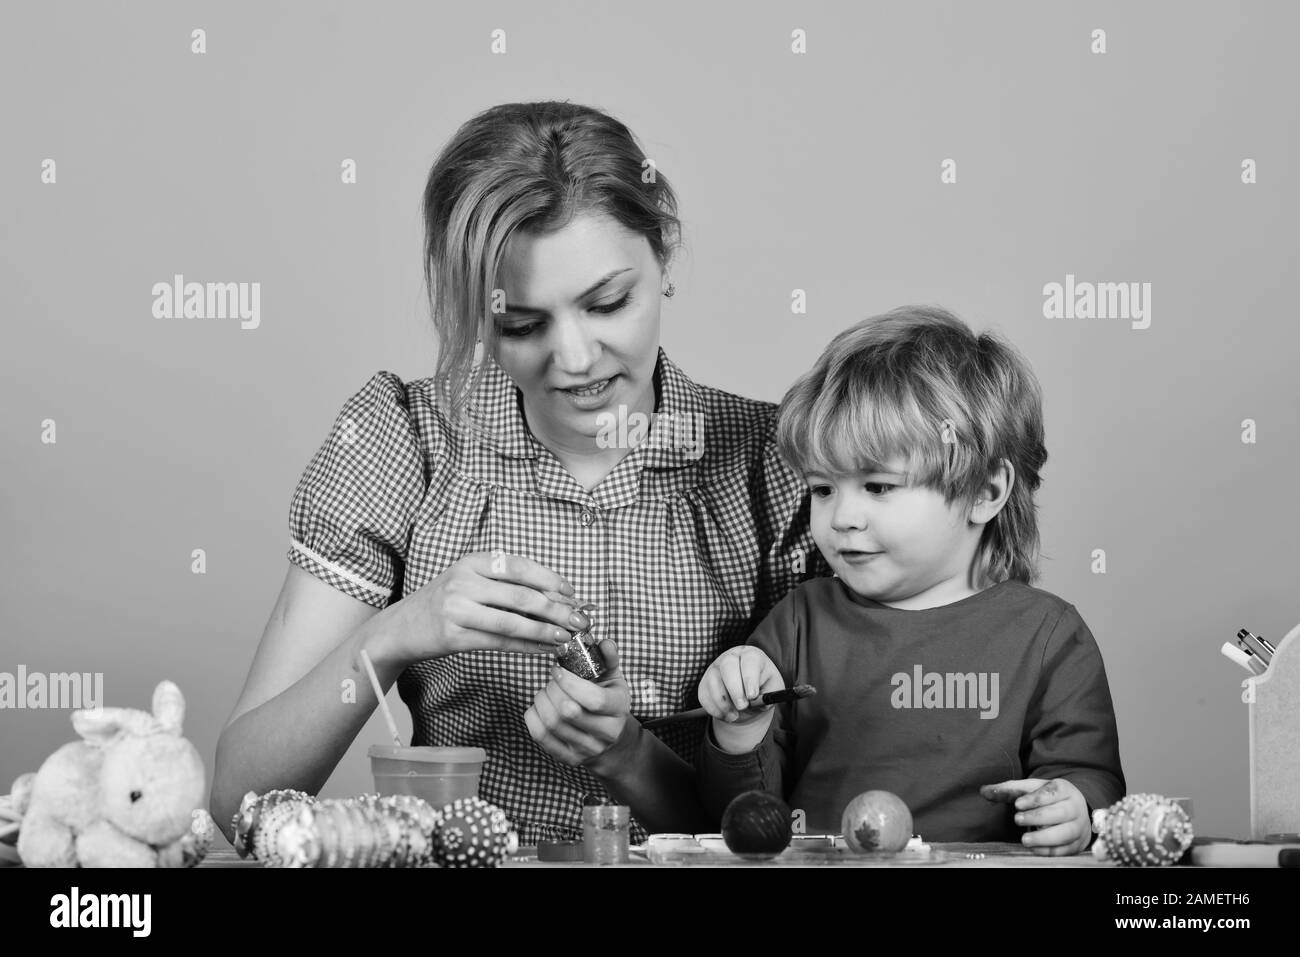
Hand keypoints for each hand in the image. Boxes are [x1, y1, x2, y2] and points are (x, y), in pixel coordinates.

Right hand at [379, 552, 587, 664]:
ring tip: (567, 638)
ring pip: (513, 622)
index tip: (572, 593)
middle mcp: (465, 581)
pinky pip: (500, 643)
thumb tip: (555, 597)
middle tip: (579, 620)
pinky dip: (527, 647)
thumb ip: (504, 584)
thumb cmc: (445, 602)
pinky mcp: (455, 636)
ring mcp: (458, 609)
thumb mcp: (470, 580)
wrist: (401, 627)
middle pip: (522, 596)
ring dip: (545, 632)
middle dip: (556, 609)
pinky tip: (544, 650)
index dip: (550, 579)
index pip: (520, 566)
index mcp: (473, 561)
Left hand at [524, 639, 634, 772]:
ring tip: (546, 691)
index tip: (558, 670)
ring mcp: (586, 749)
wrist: (611, 740)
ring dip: (541, 700)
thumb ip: (608, 658)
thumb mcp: (614, 678)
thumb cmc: (608, 700)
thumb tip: (605, 643)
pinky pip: (540, 736)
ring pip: (552, 723)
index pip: (594, 700)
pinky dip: (533, 716)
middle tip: (552, 680)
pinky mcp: (568, 758)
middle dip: (552, 689)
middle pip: (568, 711)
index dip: (570, 682)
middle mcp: (606, 733)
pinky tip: (539, 706)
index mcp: (619, 709)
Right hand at [698, 646, 783, 753]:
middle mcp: (731, 657)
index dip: (749, 678)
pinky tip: (726, 715)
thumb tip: (763, 703)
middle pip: (727, 665)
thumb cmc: (762, 688)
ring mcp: (715, 668)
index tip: (752, 696)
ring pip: (713, 681)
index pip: (749, 660)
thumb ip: (769, 695)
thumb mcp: (772, 690)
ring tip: (735, 716)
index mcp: (751, 655)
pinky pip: (704, 695)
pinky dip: (714, 709)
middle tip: (742, 707)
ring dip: (723, 703)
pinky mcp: (704, 683)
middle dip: (734, 689)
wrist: (747, 696)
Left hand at [980, 778, 1090, 855]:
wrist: (1075, 811)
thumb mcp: (1031, 789)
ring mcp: (1078, 827)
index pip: (1052, 793)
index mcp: (1064, 790)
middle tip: (1017, 819)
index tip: (1017, 804)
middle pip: (1060, 813)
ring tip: (1024, 840)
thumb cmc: (1047, 798)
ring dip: (1044, 838)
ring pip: (1065, 833)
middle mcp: (1075, 808)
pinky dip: (1049, 851)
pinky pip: (1065, 849)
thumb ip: (1008, 790)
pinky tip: (1033, 849)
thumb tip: (983, 791)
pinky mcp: (1077, 844)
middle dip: (1038, 817)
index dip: (1035, 799)